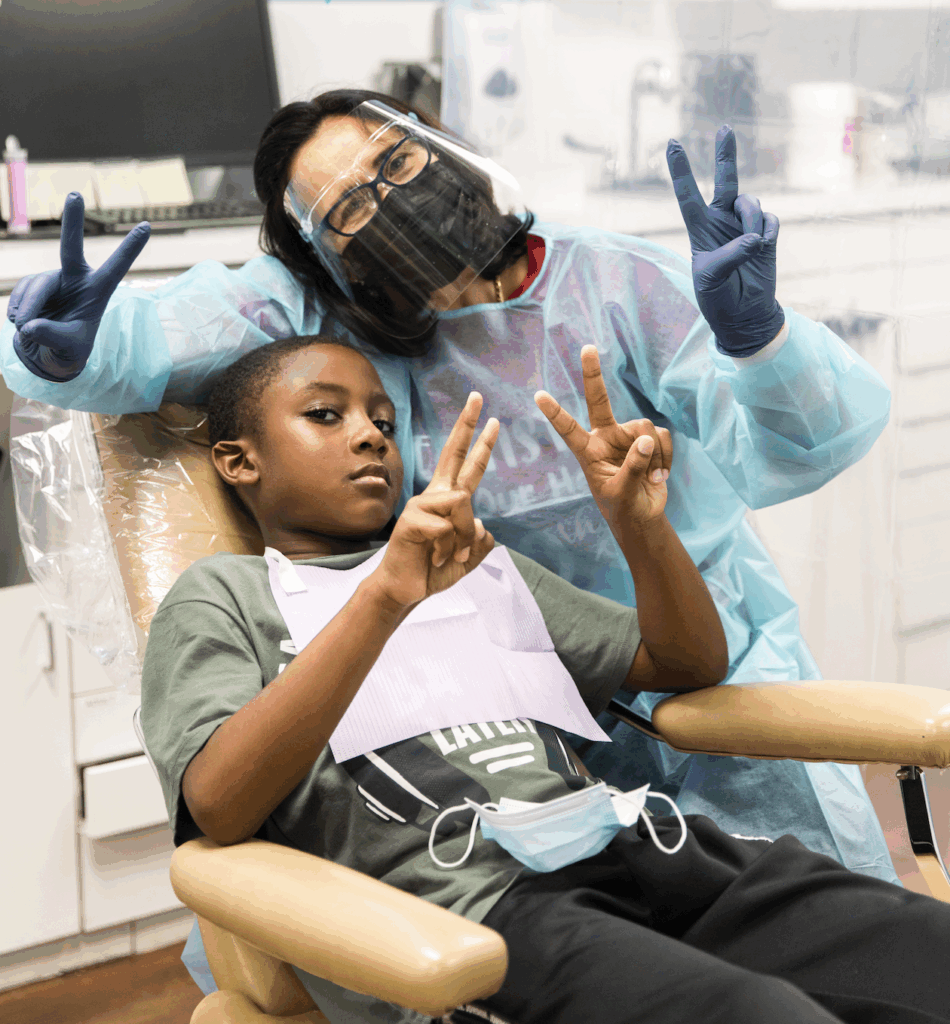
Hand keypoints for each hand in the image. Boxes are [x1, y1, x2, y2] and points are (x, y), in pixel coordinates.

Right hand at [6, 192, 150, 380]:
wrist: (48, 350)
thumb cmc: (71, 348)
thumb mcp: (69, 347)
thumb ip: (52, 336)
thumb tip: (29, 324)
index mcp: (98, 290)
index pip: (116, 267)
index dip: (130, 248)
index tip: (147, 226)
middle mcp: (76, 278)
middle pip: (71, 247)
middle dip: (72, 221)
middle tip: (75, 195)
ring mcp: (53, 278)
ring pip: (36, 287)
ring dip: (28, 309)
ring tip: (26, 328)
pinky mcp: (32, 283)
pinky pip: (20, 294)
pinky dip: (17, 310)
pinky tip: (20, 323)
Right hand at [371, 392, 498, 611]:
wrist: (404, 589)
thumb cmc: (432, 569)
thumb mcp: (467, 556)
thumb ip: (480, 540)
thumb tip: (483, 523)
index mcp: (448, 501)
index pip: (467, 466)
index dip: (481, 443)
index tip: (492, 419)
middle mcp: (434, 497)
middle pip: (454, 454)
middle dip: (468, 425)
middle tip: (477, 397)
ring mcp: (421, 506)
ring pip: (463, 505)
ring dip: (463, 537)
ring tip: (447, 555)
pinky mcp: (412, 521)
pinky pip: (448, 528)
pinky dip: (448, 549)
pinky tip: (433, 557)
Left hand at [535, 346, 671, 535]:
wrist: (643, 516)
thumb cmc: (623, 508)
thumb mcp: (622, 492)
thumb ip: (632, 467)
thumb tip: (645, 439)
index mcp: (588, 452)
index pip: (568, 429)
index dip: (555, 413)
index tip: (537, 395)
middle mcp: (606, 437)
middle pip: (599, 400)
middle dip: (593, 374)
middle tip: (587, 347)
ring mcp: (628, 436)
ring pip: (645, 427)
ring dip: (654, 455)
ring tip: (650, 478)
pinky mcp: (649, 439)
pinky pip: (662, 436)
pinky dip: (666, 457)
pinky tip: (660, 476)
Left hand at [667, 125, 784, 356]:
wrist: (745, 314)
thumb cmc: (718, 298)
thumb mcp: (712, 279)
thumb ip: (729, 256)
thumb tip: (753, 238)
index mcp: (700, 230)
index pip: (688, 195)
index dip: (681, 170)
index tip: (673, 143)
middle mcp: (721, 221)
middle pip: (725, 180)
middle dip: (725, 154)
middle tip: (725, 128)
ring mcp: (744, 225)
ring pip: (751, 203)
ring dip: (750, 222)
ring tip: (749, 247)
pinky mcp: (766, 232)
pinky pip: (769, 219)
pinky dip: (767, 234)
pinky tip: (762, 249)